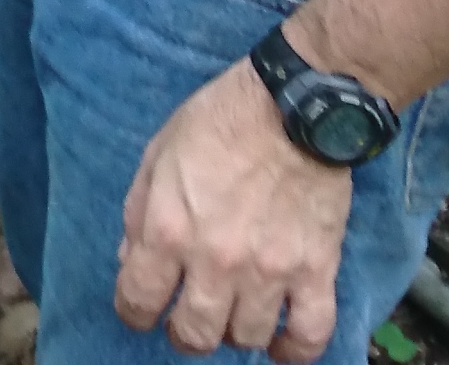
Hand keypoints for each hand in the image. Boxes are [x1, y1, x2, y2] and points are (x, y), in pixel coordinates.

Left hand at [116, 61, 351, 360]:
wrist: (294, 107)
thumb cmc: (219, 123)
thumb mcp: (157, 157)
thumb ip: (139, 215)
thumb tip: (132, 263)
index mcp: (168, 230)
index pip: (138, 302)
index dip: (134, 312)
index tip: (143, 309)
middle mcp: (215, 260)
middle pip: (194, 334)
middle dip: (185, 331)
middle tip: (189, 315)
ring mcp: (269, 270)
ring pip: (246, 337)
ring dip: (235, 331)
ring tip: (235, 312)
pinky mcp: (316, 270)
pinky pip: (309, 334)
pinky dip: (293, 351)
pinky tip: (279, 344)